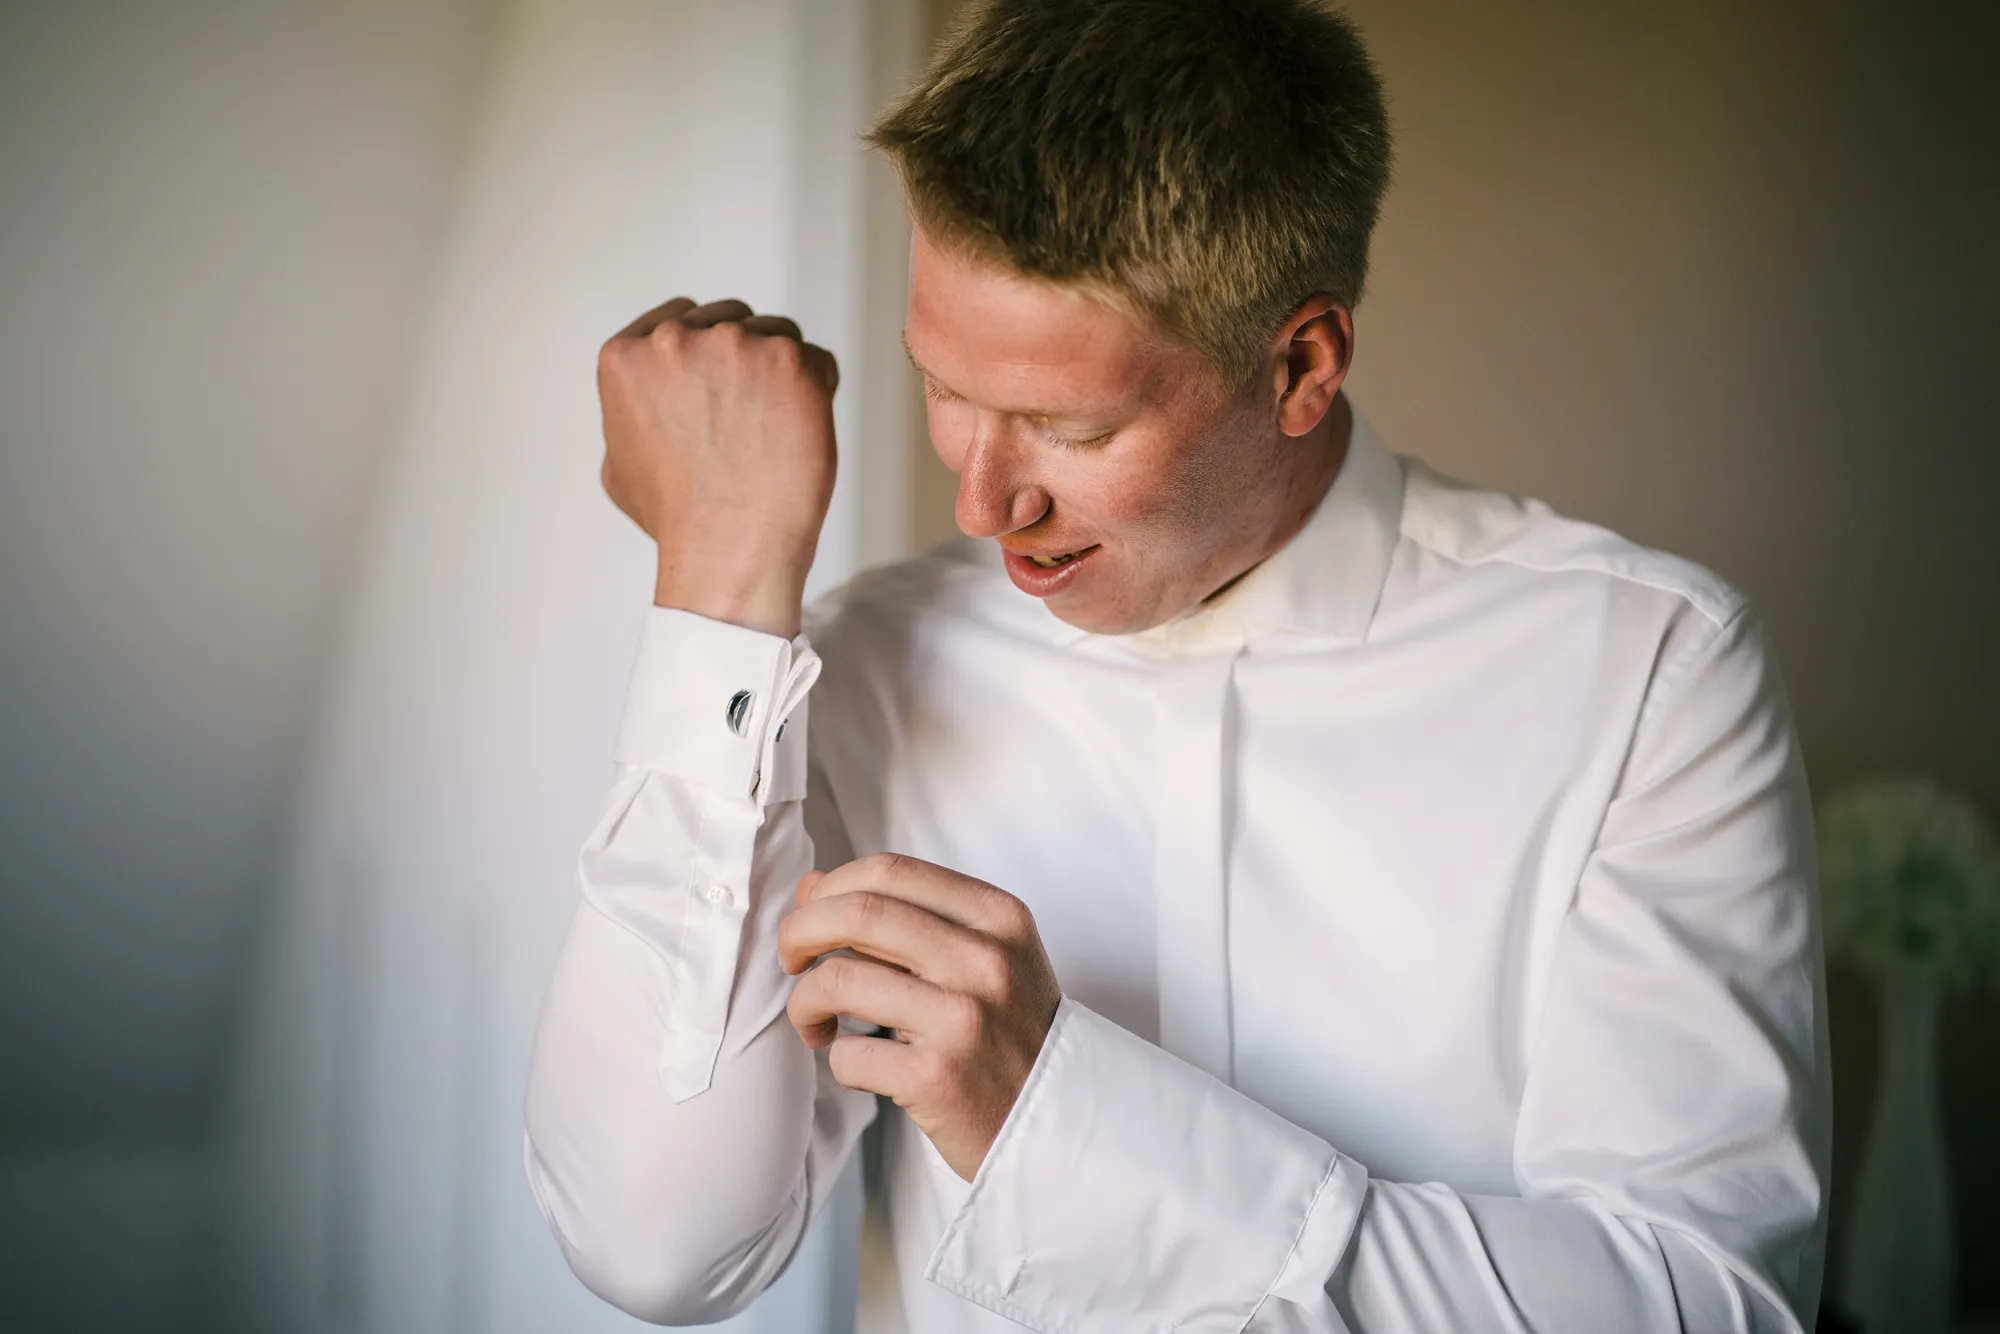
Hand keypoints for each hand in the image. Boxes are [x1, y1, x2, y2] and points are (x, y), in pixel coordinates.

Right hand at [597, 297, 839, 637]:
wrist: (727, 548)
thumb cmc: (677, 518)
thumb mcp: (618, 462)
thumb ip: (631, 411)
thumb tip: (652, 400)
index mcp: (626, 357)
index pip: (679, 317)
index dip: (704, 350)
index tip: (718, 383)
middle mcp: (675, 339)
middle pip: (728, 319)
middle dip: (743, 359)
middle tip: (749, 417)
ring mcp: (734, 345)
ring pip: (776, 333)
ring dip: (781, 372)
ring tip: (772, 430)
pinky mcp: (789, 361)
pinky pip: (818, 360)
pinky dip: (817, 392)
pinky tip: (797, 432)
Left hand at [778, 854, 1062, 1180]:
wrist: (1059, 1120)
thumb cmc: (1010, 1034)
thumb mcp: (981, 957)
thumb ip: (905, 918)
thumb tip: (811, 887)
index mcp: (998, 918)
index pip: (890, 871)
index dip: (832, 887)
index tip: (813, 916)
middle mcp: (985, 961)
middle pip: (858, 912)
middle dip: (800, 931)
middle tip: (791, 959)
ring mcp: (963, 1020)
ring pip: (838, 980)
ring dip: (804, 1002)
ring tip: (814, 1022)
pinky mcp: (938, 1078)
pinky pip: (848, 1054)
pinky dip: (837, 1059)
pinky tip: (858, 1064)